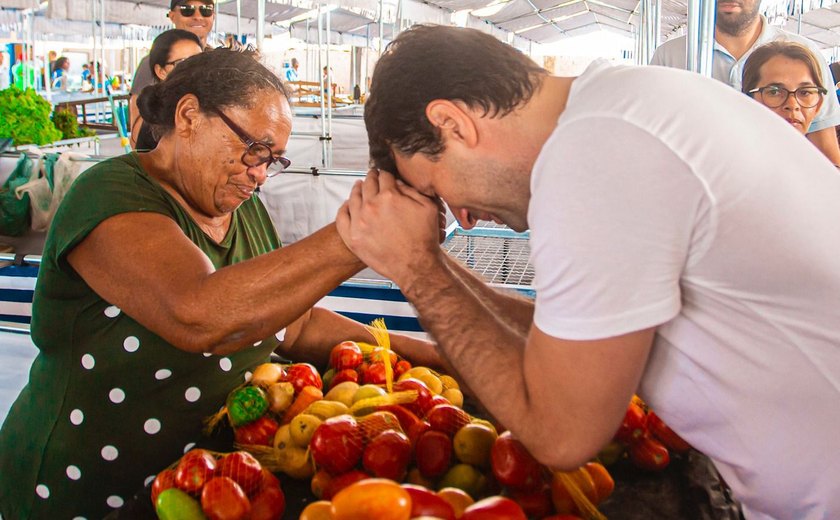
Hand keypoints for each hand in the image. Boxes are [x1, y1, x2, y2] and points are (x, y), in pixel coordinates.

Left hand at [336, 169, 442, 286]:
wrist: (416, 266)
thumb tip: (398, 184)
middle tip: (373, 176)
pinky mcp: (353, 237)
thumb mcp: (428, 207)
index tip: (385, 175)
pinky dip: (344, 208)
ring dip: (357, 189)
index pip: (384, 177)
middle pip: (367, 184)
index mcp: (390, 197)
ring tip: (359, 187)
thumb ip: (411, 190)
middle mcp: (372, 207)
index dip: (386, 174)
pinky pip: (341, 218)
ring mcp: (359, 222)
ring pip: (353, 198)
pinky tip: (347, 206)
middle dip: (372, 178)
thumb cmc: (423, 240)